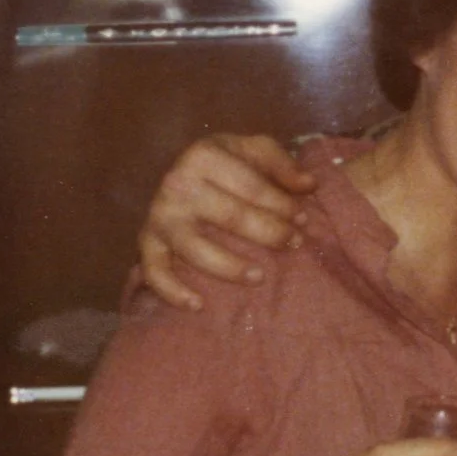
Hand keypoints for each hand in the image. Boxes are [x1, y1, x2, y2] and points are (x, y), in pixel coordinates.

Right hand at [137, 134, 317, 307]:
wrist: (182, 172)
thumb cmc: (227, 164)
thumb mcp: (253, 150)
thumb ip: (283, 164)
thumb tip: (310, 185)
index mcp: (203, 155)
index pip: (252, 186)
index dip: (283, 205)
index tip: (303, 219)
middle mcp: (177, 183)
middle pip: (231, 216)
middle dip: (269, 233)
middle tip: (294, 244)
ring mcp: (160, 215)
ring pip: (196, 249)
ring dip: (230, 267)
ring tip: (260, 277)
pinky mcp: (146, 241)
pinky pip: (155, 271)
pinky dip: (172, 291)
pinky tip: (198, 305)